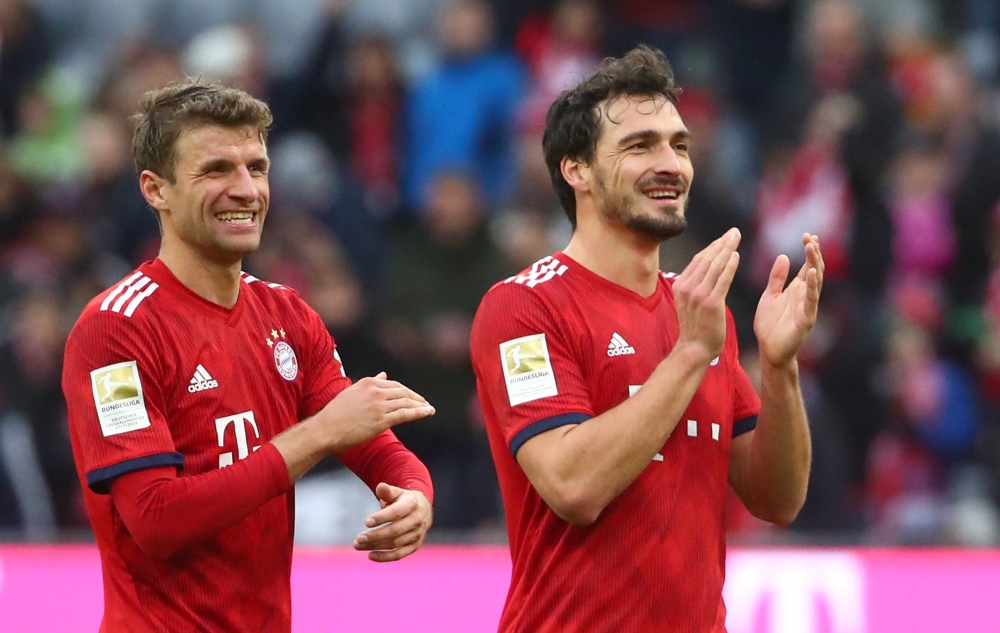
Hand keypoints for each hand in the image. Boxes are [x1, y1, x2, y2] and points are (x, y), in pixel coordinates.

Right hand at [319, 372, 434, 453]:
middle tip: (425, 403)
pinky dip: (419, 412)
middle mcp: (375, 391)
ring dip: (421, 406)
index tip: (414, 397)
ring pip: (406, 403)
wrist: (325, 429)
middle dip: (416, 398)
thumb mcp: (352, 391)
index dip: (406, 391)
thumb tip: (384, 374)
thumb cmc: (335, 414)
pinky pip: (405, 414)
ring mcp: (379, 405)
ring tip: (429, 409)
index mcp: (368, 383)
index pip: (394, 385)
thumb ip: (371, 382)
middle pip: (403, 392)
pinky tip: (427, 413)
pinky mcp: (381, 420)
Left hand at [353, 483, 432, 561]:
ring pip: (395, 543)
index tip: (366, 522)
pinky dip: (385, 557)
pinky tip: (370, 556)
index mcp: (412, 504)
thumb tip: (380, 487)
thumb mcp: (396, 492)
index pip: (396, 512)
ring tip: (358, 545)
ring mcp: (417, 535)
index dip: (382, 518)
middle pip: (395, 531)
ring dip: (375, 546)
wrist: (422, 509)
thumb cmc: (403, 500)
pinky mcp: (414, 546)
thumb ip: (387, 491)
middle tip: (358, 538)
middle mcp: (417, 520)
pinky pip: (399, 554)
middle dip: (375, 536)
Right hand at [672, 228, 741, 361]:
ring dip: (727, 249)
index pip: (698, 260)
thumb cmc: (695, 327)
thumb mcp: (688, 302)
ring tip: (736, 238)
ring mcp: (699, 295)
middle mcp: (688, 287)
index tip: (724, 237)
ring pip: (714, 266)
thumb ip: (694, 286)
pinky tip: (735, 256)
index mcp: (680, 285)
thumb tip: (704, 271)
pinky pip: (722, 280)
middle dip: (721, 243)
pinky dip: (729, 266)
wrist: (694, 348)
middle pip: (707, 259)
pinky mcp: (711, 303)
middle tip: (734, 231)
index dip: (712, 246)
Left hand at [754, 234, 823, 367]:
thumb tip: (784, 256)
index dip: (809, 251)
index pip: (806, 266)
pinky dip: (812, 287)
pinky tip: (810, 273)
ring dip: (814, 265)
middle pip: (814, 270)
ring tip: (812, 248)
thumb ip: (777, 278)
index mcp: (796, 290)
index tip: (808, 235)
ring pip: (815, 282)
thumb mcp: (770, 296)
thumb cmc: (770, 325)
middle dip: (813, 253)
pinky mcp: (806, 319)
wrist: (769, 350)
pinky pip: (810, 301)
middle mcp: (805, 296)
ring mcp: (808, 307)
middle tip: (811, 237)